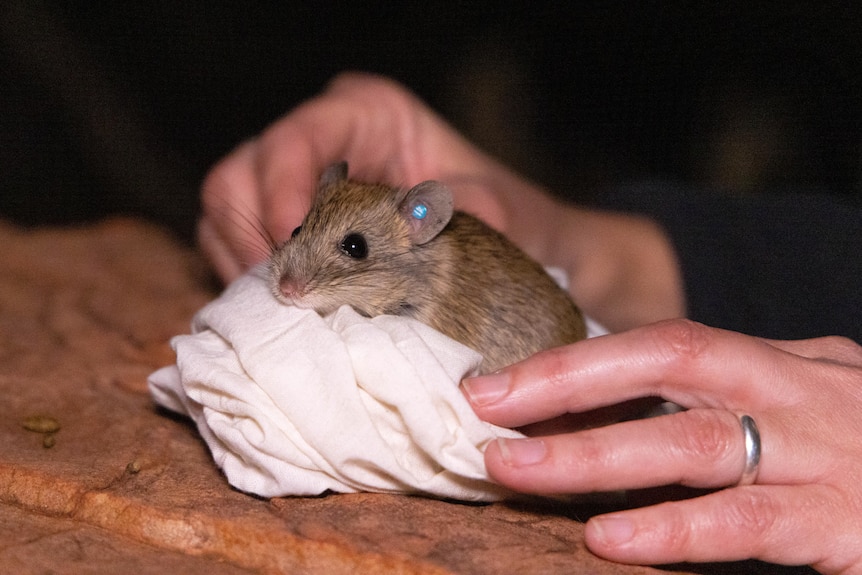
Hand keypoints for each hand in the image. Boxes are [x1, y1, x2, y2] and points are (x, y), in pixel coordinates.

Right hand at [198, 72, 549, 280]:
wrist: (499, 249)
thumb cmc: (497, 214)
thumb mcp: (500, 207)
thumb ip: (476, 206)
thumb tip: (428, 216)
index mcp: (366, 114)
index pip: (297, 140)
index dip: (281, 190)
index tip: (291, 246)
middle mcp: (320, 141)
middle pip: (242, 174)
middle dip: (253, 237)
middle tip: (285, 292)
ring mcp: (291, 182)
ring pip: (224, 211)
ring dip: (242, 264)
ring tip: (282, 307)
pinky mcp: (278, 224)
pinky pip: (228, 245)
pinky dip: (242, 278)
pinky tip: (278, 309)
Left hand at [462, 319, 861, 572]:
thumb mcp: (800, 409)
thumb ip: (723, 405)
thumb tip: (611, 413)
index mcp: (780, 364)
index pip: (662, 344)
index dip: (574, 362)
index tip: (495, 385)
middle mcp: (800, 393)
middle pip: (670, 366)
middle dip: (567, 385)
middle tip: (485, 409)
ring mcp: (830, 454)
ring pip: (695, 442)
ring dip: (595, 455)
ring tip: (516, 469)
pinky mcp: (852, 525)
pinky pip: (752, 521)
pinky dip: (679, 530)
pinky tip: (614, 540)